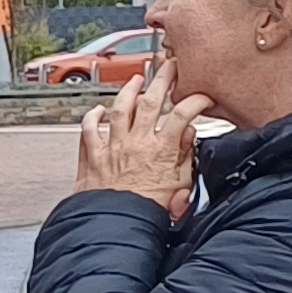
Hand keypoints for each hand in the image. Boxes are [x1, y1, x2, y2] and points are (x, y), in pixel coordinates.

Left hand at [75, 63, 211, 216]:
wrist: (115, 226)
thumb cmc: (147, 211)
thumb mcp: (179, 187)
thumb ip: (186, 158)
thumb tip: (189, 136)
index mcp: (161, 150)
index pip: (182, 115)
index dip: (195, 102)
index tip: (202, 98)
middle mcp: (136, 143)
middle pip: (151, 101)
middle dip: (162, 79)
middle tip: (169, 67)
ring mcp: (112, 146)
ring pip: (120, 108)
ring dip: (129, 90)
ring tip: (137, 79)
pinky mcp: (92, 155)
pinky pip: (89, 128)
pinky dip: (93, 116)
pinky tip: (99, 109)